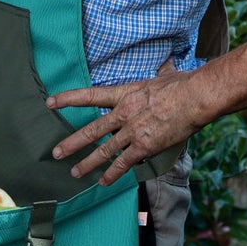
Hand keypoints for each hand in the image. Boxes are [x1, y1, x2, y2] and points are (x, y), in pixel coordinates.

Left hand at [49, 65, 202, 185]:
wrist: (195, 97)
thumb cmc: (183, 84)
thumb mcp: (166, 74)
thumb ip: (161, 71)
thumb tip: (167, 63)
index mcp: (125, 93)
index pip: (90, 96)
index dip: (68, 99)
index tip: (51, 103)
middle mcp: (124, 113)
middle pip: (92, 130)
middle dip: (72, 143)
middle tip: (56, 152)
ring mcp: (133, 131)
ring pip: (104, 151)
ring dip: (87, 163)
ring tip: (74, 172)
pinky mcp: (145, 146)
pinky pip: (124, 163)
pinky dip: (112, 174)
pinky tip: (103, 182)